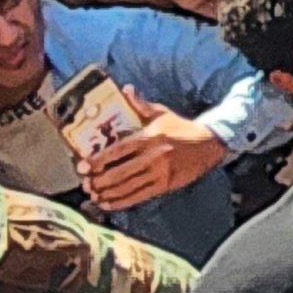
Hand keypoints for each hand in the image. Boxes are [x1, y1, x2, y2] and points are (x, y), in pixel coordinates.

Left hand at [77, 108, 226, 209]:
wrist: (210, 144)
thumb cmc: (182, 128)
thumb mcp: (162, 113)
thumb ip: (142, 105)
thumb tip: (127, 89)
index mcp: (149, 137)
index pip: (118, 150)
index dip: (98, 160)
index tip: (82, 167)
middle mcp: (153, 156)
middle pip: (119, 173)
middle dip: (99, 181)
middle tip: (86, 184)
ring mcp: (159, 173)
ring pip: (127, 187)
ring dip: (107, 193)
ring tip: (94, 195)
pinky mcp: (164, 185)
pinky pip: (138, 196)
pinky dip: (121, 202)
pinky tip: (108, 204)